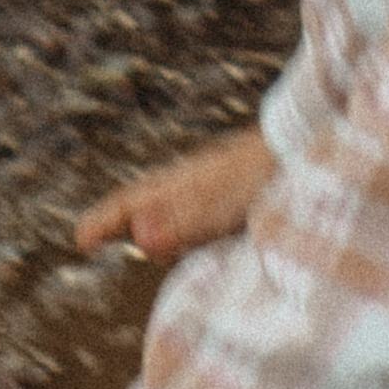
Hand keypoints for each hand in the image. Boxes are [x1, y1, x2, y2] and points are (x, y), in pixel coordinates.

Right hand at [75, 124, 271, 266]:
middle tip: (97, 238)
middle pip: (147, 204)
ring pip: (174, 206)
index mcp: (178, 184)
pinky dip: (188, 223)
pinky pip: (202, 211)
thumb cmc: (261, 173)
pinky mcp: (242, 193)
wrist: (307, 147)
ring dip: (156, 222)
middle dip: (122, 220)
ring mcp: (217, 186)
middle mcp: (192, 184)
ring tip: (147, 241)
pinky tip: (202, 233)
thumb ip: (181, 219)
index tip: (81, 241)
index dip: (104, 223)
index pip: (129, 203)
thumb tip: (139, 237)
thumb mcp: (219, 199)